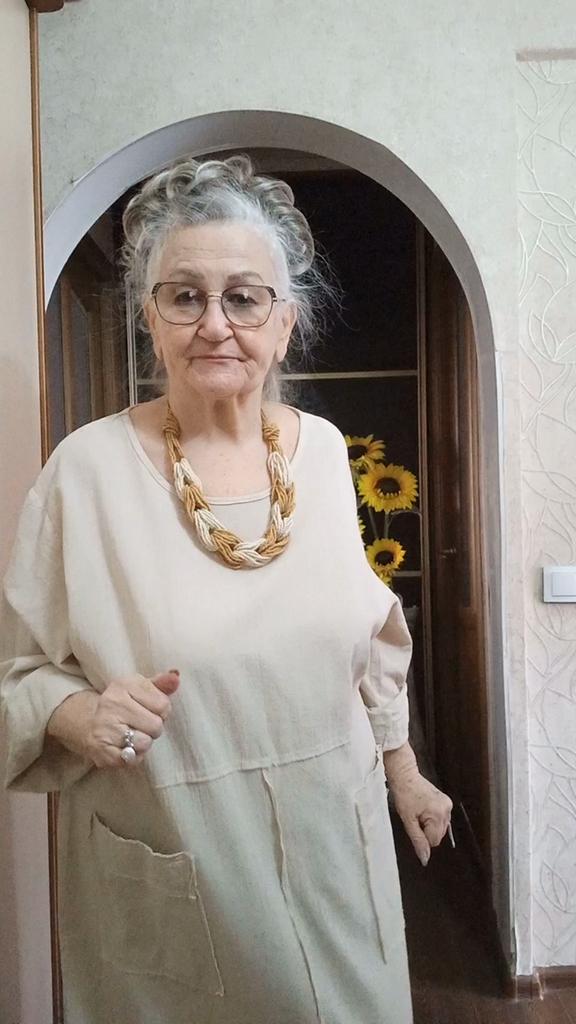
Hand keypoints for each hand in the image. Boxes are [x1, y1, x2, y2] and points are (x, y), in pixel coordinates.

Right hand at [46, 670, 180, 768]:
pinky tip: (124, 746)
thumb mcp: (141, 688)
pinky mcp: (102, 752)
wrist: (90, 722)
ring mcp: (104, 728)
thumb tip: (176, 676)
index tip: (149, 709)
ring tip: (132, 734)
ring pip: (145, 743)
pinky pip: (133, 759)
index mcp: (123, 685)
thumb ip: (162, 684)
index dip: (162, 711)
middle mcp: (110, 704)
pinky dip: (134, 756)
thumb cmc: (125, 704)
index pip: (163, 704)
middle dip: (153, 727)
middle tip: (140, 724)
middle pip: (156, 725)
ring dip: (143, 742)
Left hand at [382, 741, 452, 865]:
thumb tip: (425, 858)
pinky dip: (433, 818)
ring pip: (440, 828)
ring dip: (430, 824)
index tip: (414, 823)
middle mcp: (446, 809)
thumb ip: (418, 841)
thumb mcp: (407, 821)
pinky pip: (441, 819)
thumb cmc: (404, 794)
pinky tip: (424, 808)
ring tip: (419, 810)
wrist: (405, 776)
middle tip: (416, 816)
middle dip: (426, 830)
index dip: (422, 836)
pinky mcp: (446, 801)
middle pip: (439, 835)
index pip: (434, 841)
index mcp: (438, 814)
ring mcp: (448, 804)